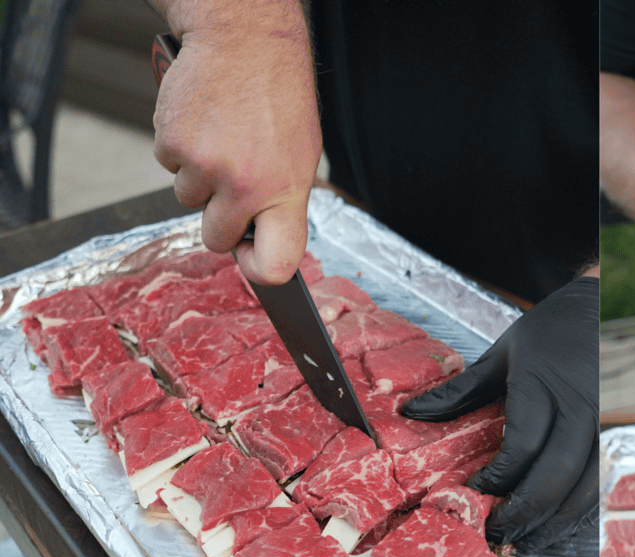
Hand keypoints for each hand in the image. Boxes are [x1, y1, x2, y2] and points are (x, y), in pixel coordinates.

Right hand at [152, 22, 320, 284]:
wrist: (244, 40)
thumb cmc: (277, 98)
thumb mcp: (300, 156)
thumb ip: (281, 201)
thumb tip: (262, 241)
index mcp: (286, 192)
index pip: (276, 263)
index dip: (260, 271)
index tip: (252, 258)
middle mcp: (245, 186)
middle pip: (216, 239)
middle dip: (219, 220)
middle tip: (231, 185)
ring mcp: (205, 166)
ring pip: (188, 200)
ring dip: (198, 178)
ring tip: (221, 139)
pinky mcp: (172, 144)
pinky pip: (169, 166)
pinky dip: (180, 148)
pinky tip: (202, 122)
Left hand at [402, 277, 598, 548]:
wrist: (606, 310)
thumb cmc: (551, 331)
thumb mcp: (502, 352)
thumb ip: (460, 390)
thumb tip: (411, 414)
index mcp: (546, 386)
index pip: (522, 447)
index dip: (496, 480)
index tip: (470, 493)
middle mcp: (581, 410)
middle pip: (555, 477)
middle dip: (523, 513)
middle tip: (493, 534)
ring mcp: (604, 428)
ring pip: (584, 491)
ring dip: (552, 525)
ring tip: (521, 543)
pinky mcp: (616, 440)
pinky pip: (599, 487)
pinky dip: (576, 515)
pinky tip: (553, 528)